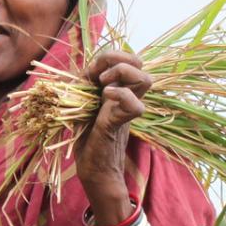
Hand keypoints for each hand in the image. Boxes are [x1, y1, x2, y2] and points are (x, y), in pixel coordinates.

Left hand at [73, 49, 151, 195]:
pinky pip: (136, 106)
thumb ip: (84, 84)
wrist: (92, 169)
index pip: (126, 58)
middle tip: (101, 77)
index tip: (92, 71)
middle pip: (140, 64)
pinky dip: (122, 96)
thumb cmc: (85, 137)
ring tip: (104, 87)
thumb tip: (85, 66)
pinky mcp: (122, 123)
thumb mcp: (80, 104)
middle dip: (120, 59)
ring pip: (145, 79)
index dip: (110, 56)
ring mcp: (126, 109)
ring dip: (124, 74)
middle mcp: (125, 96)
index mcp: (117, 88)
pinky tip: (106, 98)